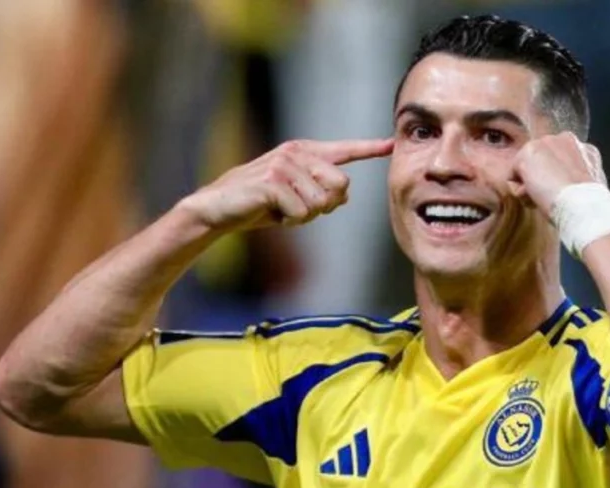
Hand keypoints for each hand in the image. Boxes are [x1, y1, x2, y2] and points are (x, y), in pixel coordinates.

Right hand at [178, 138, 393, 231]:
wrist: (217, 210)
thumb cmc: (257, 205)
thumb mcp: (294, 198)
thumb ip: (320, 193)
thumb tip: (343, 196)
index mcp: (303, 152)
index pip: (343, 150)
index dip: (369, 148)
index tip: (392, 143)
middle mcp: (296, 152)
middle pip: (341, 185)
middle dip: (325, 205)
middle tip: (296, 208)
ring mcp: (284, 165)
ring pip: (322, 202)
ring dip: (304, 216)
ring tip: (280, 210)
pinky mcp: (273, 181)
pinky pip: (302, 212)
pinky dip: (290, 221)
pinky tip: (272, 214)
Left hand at [510, 133, 606, 215]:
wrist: (584, 204)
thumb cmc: (588, 204)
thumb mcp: (588, 184)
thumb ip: (574, 176)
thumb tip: (563, 183)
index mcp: (581, 147)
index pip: (556, 162)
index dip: (555, 181)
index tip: (563, 194)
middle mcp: (562, 138)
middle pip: (538, 163)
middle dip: (541, 181)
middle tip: (554, 197)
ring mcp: (543, 143)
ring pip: (525, 171)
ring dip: (532, 189)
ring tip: (548, 198)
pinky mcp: (526, 154)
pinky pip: (512, 179)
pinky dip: (522, 194)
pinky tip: (538, 197)